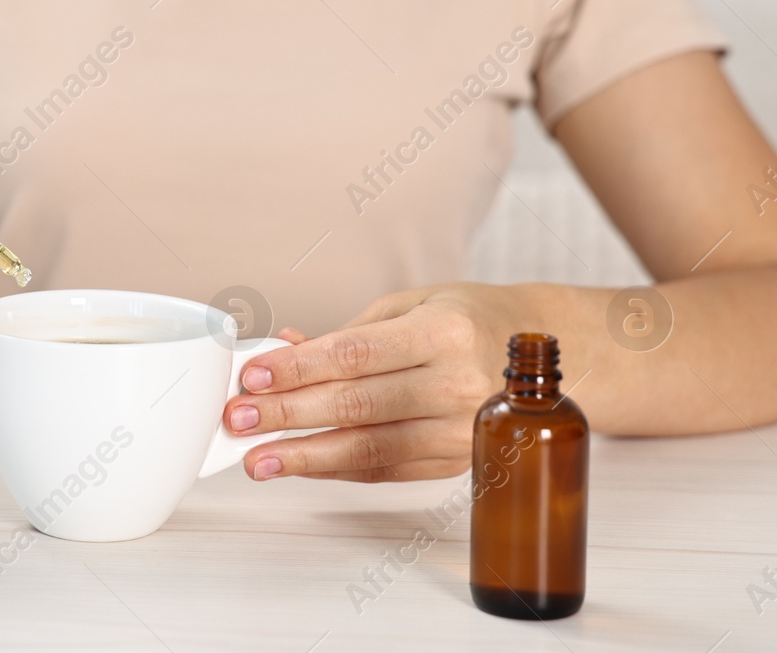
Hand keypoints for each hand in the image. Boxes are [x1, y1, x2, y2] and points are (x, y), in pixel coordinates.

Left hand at [223, 283, 528, 481]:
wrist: (537, 351)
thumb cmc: (465, 318)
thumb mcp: (409, 306)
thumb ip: (346, 335)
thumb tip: (282, 352)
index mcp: (443, 332)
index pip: (355, 355)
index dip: (299, 369)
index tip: (253, 377)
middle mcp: (458, 383)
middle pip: (357, 405)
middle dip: (288, 414)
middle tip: (238, 420)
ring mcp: (462, 429)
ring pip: (370, 449)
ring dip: (306, 456)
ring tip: (258, 459)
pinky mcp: (458, 462)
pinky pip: (388, 470)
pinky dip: (339, 469)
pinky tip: (302, 464)